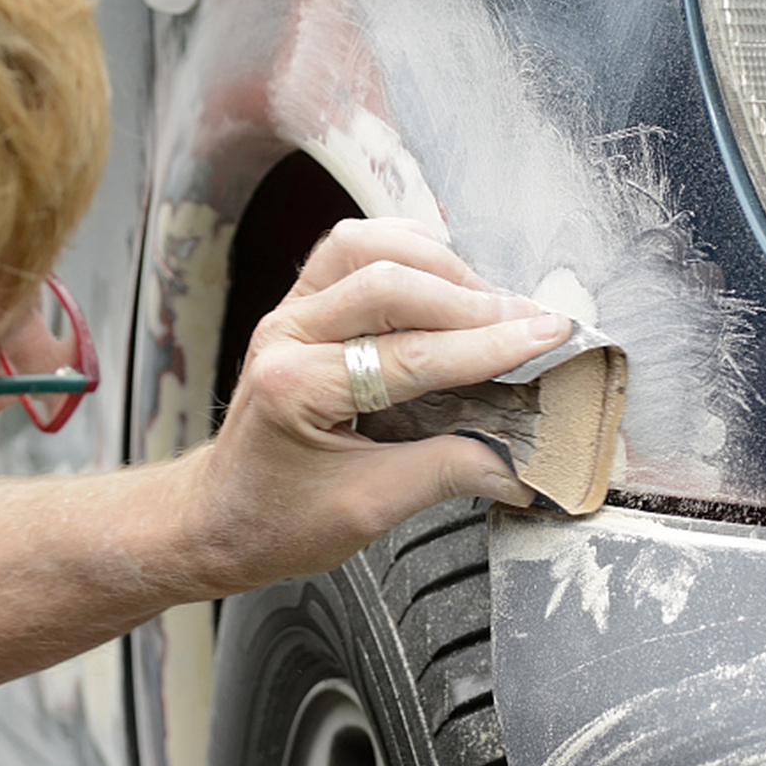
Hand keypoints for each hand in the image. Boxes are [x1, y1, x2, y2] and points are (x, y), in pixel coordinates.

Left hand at [187, 218, 571, 588]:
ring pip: (368, 246)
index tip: (545, 339)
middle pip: (388, 281)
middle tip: (530, 325)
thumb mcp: (366, 511)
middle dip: (472, 301)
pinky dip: (407, 254)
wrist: (219, 516)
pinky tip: (442, 282)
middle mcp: (286, 334)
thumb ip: (445, 475)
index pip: (411, 353)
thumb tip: (519, 464)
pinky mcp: (301, 307)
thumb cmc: (274, 518)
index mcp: (295, 387)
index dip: (488, 346)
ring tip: (490, 304)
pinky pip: (355, 250)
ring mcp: (290, 313)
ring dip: (438, 265)